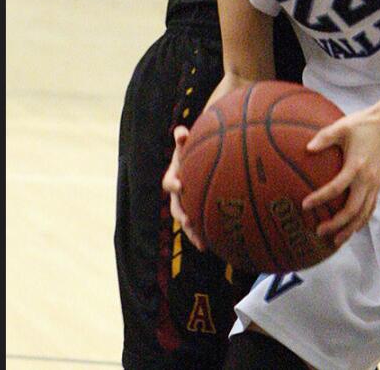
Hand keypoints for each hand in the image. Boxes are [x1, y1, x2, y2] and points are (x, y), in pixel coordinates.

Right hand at [162, 125, 204, 250]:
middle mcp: (177, 193)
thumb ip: (183, 139)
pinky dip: (201, 236)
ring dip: (192, 232)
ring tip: (201, 242)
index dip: (173, 183)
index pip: (169, 182)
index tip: (180, 185)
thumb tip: (180, 132)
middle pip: (176, 207)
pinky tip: (210, 247)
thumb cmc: (194, 149)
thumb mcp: (188, 143)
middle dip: (182, 215)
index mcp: (174, 176)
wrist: (199, 158)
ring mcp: (185, 204)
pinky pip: (197, 226)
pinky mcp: (195, 212)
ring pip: (186, 221)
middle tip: (188, 220)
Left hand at [301, 106, 379, 246]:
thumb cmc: (361, 125)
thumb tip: (307, 148)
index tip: (305, 205)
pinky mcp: (378, 184)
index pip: (337, 187)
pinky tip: (352, 229)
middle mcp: (368, 179)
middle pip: (353, 209)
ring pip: (364, 213)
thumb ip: (324, 137)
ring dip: (350, 228)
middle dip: (337, 224)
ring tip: (336, 240)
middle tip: (319, 231)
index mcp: (357, 166)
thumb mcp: (341, 127)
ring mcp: (375, 183)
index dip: (320, 198)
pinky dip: (361, 221)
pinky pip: (370, 208)